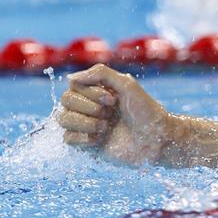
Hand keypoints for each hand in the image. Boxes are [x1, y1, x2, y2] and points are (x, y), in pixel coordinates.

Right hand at [58, 64, 172, 165]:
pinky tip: (100, 140)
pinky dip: (83, 138)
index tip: (113, 99)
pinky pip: (67, 138)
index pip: (74, 84)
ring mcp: (87, 125)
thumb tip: (70, 77)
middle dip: (89, 107)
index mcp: (99, 90)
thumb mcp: (127, 85)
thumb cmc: (146, 111)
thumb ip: (101, 74)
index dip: (90, 92)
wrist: (155, 139)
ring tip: (105, 127)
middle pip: (66, 100)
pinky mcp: (86, 144)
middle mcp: (90, 106)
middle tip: (110, 113)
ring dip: (85, 122)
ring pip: (63, 119)